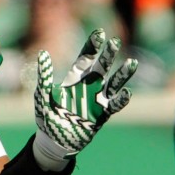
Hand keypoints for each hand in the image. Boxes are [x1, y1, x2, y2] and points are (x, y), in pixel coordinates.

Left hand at [31, 29, 137, 171]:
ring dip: (122, 74)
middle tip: (115, 42)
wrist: (53, 141)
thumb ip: (44, 75)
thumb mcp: (42, 95)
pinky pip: (114, 105)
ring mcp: (97, 99)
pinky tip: (127, 92)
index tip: (100, 33)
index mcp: (75, 78)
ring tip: (132, 63)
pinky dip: (121, 99)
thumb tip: (42, 53)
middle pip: (102, 66)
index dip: (93, 45)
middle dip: (109, 54)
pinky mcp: (102, 114)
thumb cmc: (47, 116)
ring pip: (114, 83)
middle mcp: (89, 85)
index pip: (86, 57)